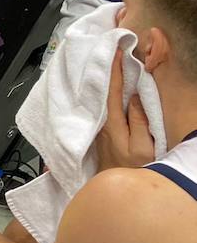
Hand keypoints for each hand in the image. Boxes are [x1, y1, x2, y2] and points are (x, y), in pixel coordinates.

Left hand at [96, 47, 155, 170]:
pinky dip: (106, 93)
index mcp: (112, 124)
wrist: (117, 193)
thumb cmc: (133, 171)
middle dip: (108, 70)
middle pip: (103, 91)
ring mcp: (99, 128)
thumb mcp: (143, 147)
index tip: (118, 52)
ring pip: (102, 98)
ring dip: (107, 80)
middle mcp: (101, 123)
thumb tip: (134, 97)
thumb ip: (139, 122)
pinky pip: (103, 107)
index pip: (112, 91)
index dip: (115, 71)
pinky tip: (110, 88)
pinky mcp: (101, 134)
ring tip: (112, 62)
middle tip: (113, 49)